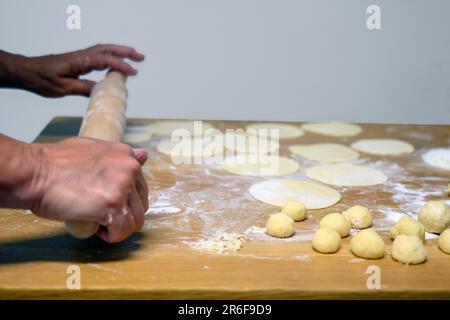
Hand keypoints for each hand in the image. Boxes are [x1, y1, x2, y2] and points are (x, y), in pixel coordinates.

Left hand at [14, 44, 144, 96]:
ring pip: (104, 50)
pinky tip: (116, 65)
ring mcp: (81, 57)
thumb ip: (82, 87)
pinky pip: (100, 56)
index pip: (104, 60)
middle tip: (140, 58)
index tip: (132, 72)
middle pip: (107, 49)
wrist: (28, 71)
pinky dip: (112, 57)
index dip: (120, 65)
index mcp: (79, 61)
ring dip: (120, 52)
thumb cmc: (42, 79)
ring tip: (134, 58)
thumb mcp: (62, 87)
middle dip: (125, 52)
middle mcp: (82, 56)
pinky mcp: (80, 61)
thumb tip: (101, 90)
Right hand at [28, 137, 148, 242]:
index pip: (140, 187)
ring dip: (118, 227)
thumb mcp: (92, 149)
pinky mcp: (113, 205)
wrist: (34, 173)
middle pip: (140, 205)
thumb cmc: (54, 164)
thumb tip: (143, 155)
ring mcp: (123, 187)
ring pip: (136, 220)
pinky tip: (97, 229)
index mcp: (126, 155)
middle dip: (123, 214)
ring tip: (97, 222)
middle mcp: (130, 168)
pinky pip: (124, 230)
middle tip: (100, 214)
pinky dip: (112, 236)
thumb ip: (118, 156)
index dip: (124, 200)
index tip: (105, 202)